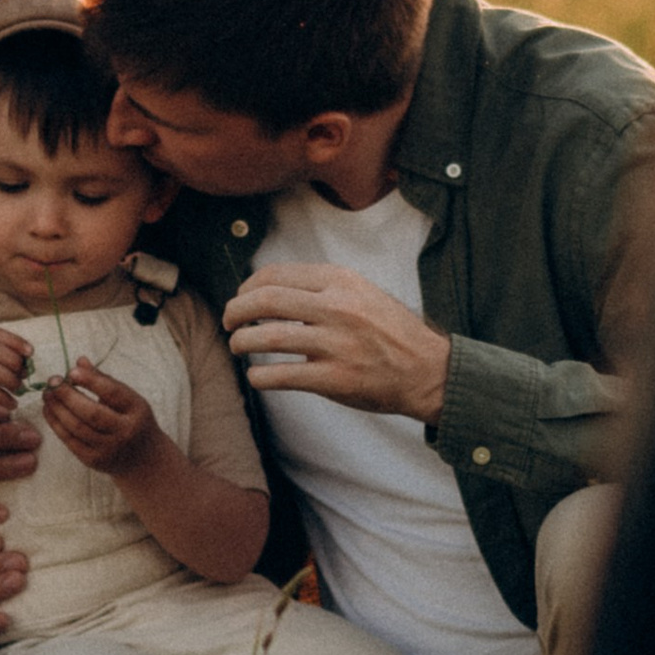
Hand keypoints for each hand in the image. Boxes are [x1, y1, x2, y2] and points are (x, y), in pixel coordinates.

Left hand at [41, 358, 159, 476]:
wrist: (143, 458)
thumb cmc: (132, 419)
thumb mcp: (127, 398)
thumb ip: (104, 380)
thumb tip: (79, 361)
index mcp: (136, 410)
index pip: (113, 394)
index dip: (91, 381)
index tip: (71, 371)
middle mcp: (125, 432)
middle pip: (92, 413)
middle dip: (68, 396)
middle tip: (52, 382)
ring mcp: (109, 449)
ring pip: (78, 428)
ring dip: (57, 409)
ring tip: (47, 394)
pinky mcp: (94, 461)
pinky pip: (70, 441)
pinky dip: (56, 424)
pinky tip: (49, 410)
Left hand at [221, 264, 452, 423]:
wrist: (427, 370)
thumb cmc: (391, 332)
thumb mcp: (362, 293)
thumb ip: (322, 288)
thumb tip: (270, 289)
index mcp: (341, 281)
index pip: (276, 275)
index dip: (247, 287)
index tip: (240, 298)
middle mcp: (337, 307)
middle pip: (266, 300)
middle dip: (236, 311)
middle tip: (228, 322)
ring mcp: (336, 344)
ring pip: (269, 336)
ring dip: (242, 341)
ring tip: (237, 345)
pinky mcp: (335, 378)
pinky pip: (282, 375)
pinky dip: (260, 376)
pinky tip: (257, 376)